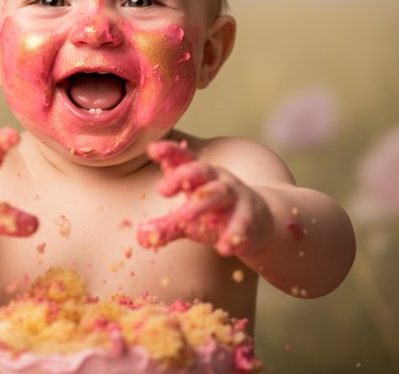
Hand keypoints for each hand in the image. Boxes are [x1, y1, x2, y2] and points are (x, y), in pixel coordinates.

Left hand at [137, 140, 272, 257]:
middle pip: (201, 171)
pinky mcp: (250, 219)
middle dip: (182, 176)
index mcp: (200, 176)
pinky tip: (224, 248)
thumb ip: (166, 226)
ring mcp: (236, 198)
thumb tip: (140, 237)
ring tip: (183, 216)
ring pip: (220, 194)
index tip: (152, 149)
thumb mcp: (188, 220)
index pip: (183, 159)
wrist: (258, 223)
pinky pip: (242, 224)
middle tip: (161, 189)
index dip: (169, 152)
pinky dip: (233, 235)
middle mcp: (218, 182)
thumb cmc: (214, 215)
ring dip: (202, 204)